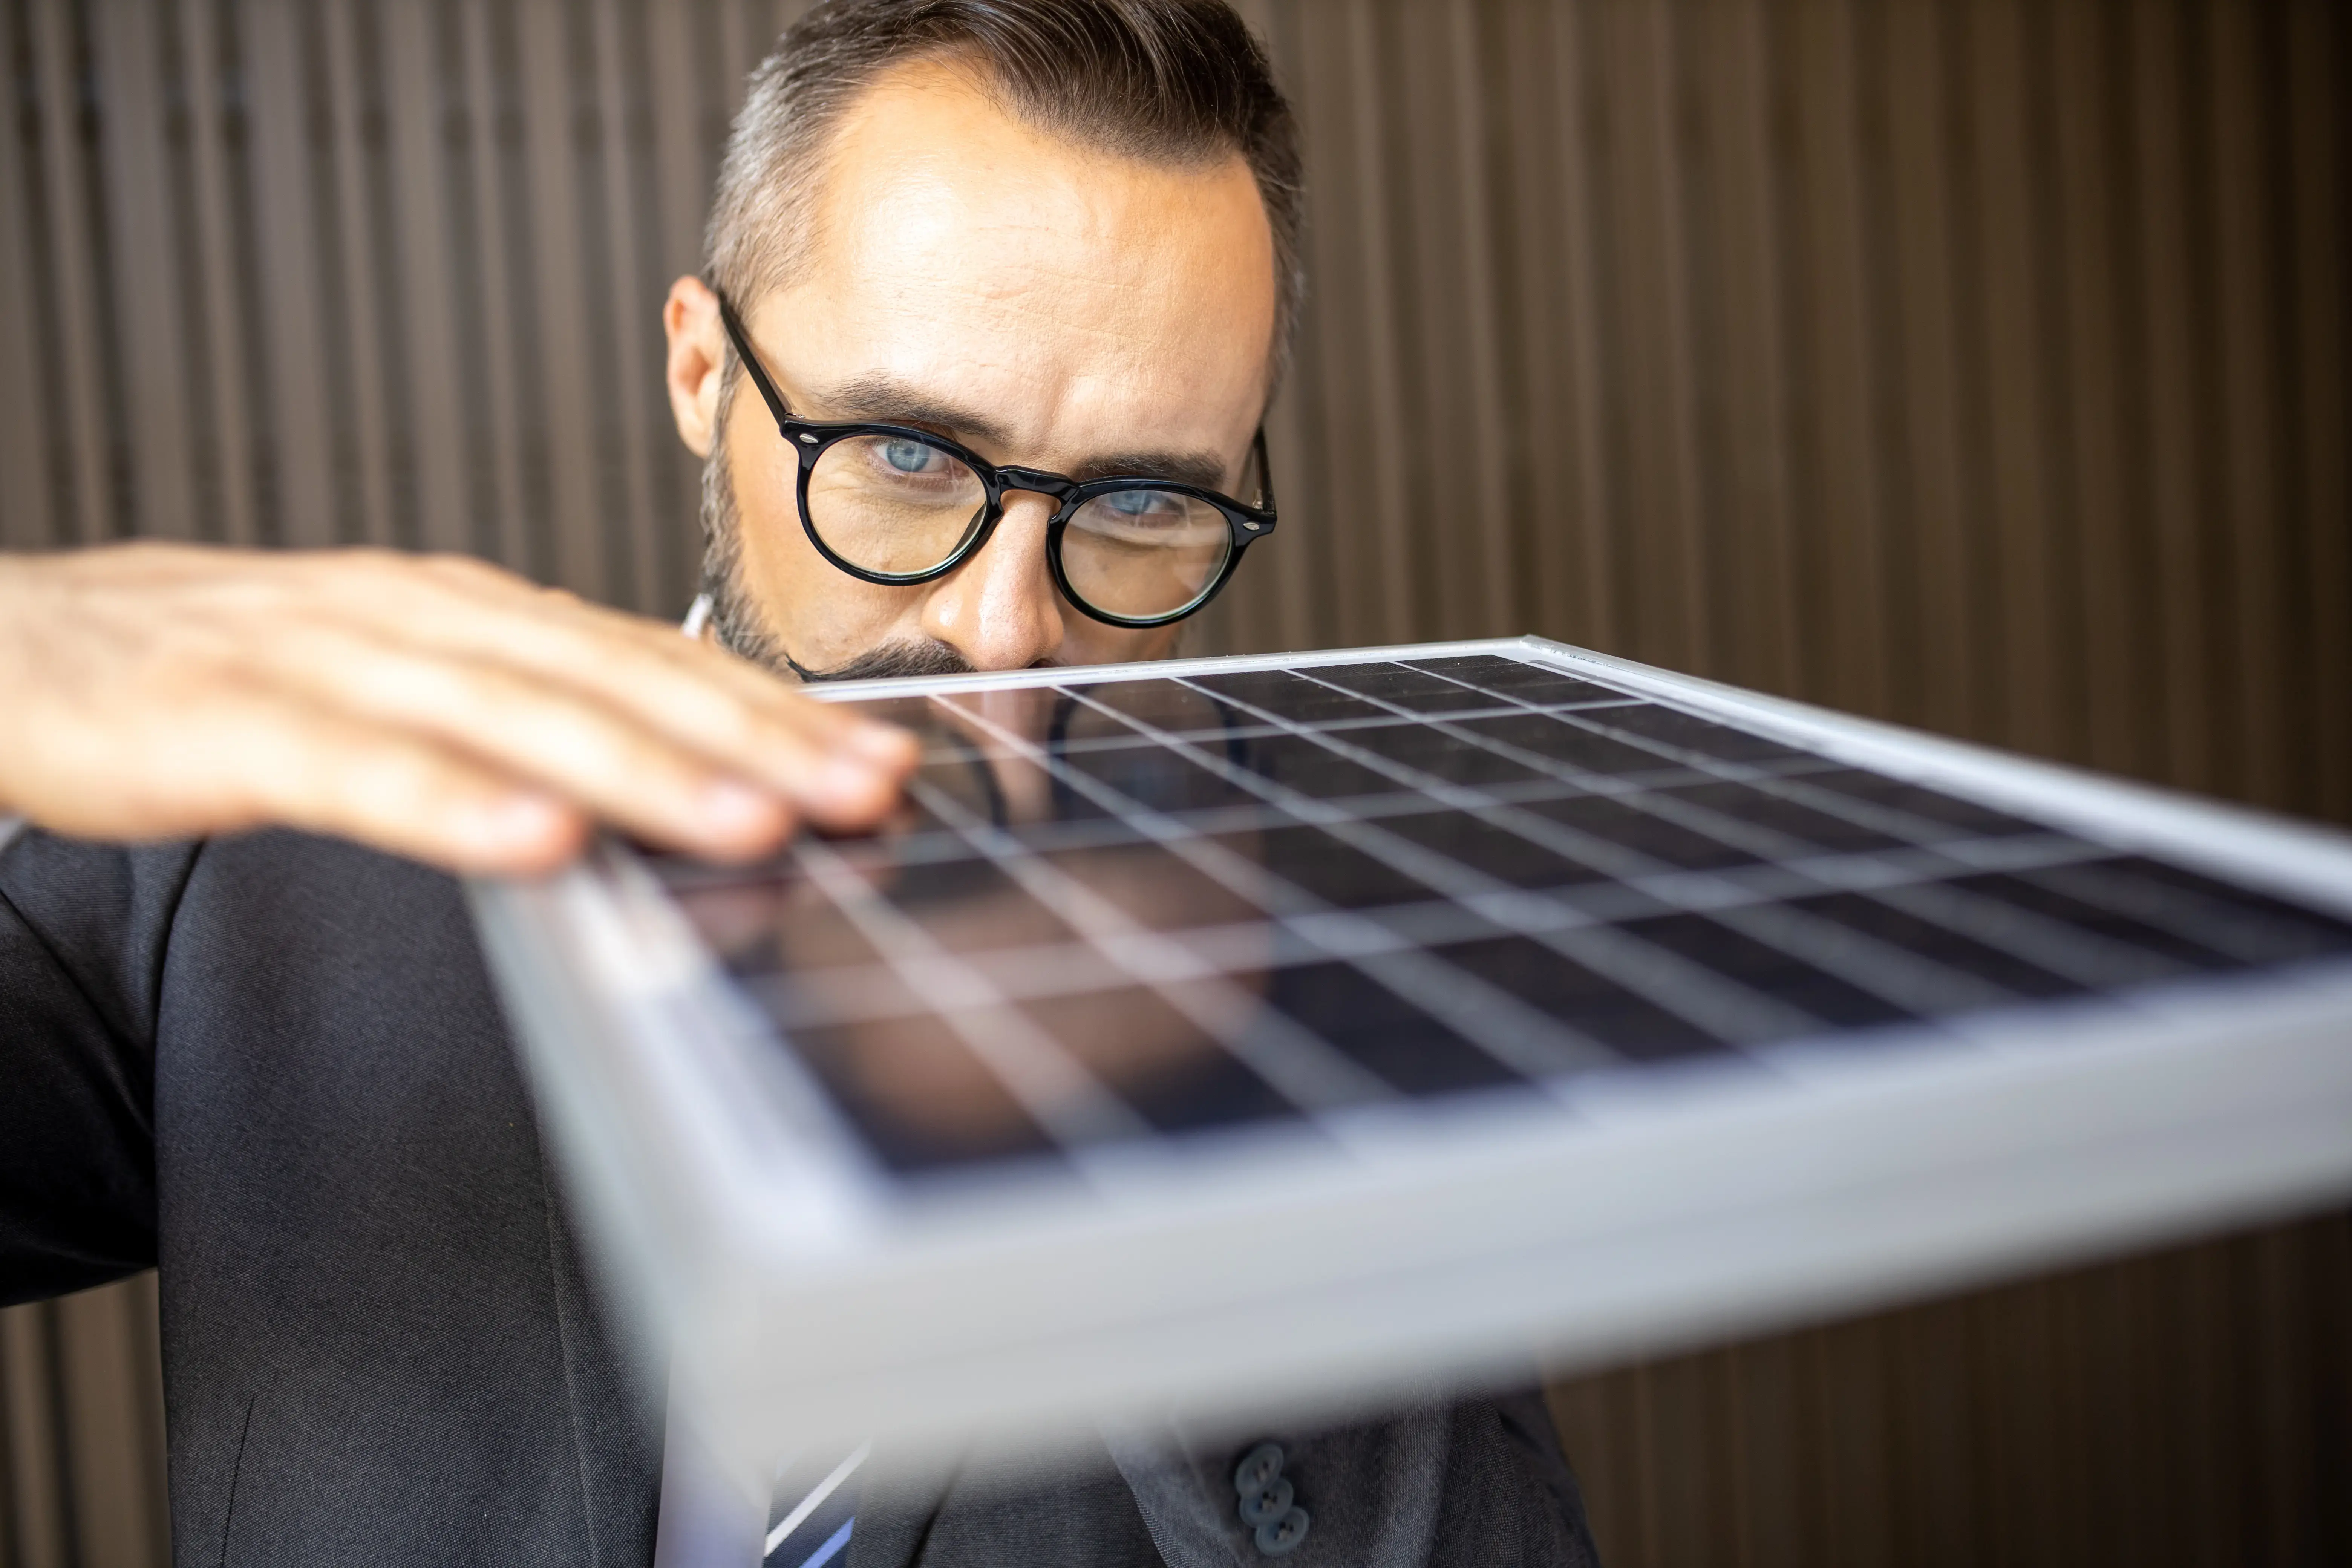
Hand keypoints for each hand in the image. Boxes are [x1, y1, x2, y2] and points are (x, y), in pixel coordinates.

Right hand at [0, 543, 918, 873]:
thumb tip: (672, 782)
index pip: (654, 660)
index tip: (886, 760)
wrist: (26, 641)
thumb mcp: (405, 688)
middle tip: (867, 791)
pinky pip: (356, 764)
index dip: (776, 711)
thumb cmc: (235, 675)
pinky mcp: (224, 719)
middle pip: (613, 678)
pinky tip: (537, 844)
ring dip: (639, 769)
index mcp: (472, 613)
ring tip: (750, 820)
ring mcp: (325, 660)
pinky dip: (451, 801)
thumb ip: (525, 725)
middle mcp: (422, 619)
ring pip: (510, 715)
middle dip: (754, 738)